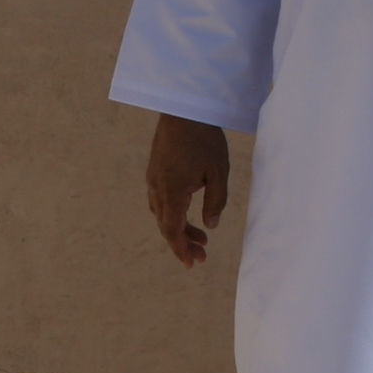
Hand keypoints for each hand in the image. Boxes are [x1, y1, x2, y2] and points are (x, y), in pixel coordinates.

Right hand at [146, 113, 230, 267]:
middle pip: (166, 225)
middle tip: (202, 256)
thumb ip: (216, 201)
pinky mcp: (155, 171)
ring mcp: (153, 179)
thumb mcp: (219, 172)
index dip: (181, 249)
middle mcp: (157, 188)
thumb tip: (211, 226)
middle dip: (183, 243)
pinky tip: (186, 212)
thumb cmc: (205, 138)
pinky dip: (173, 213)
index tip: (192, 264)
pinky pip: (160, 200)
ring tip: (201, 237)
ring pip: (162, 214)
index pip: (173, 230)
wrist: (183, 108)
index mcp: (172, 192)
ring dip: (179, 228)